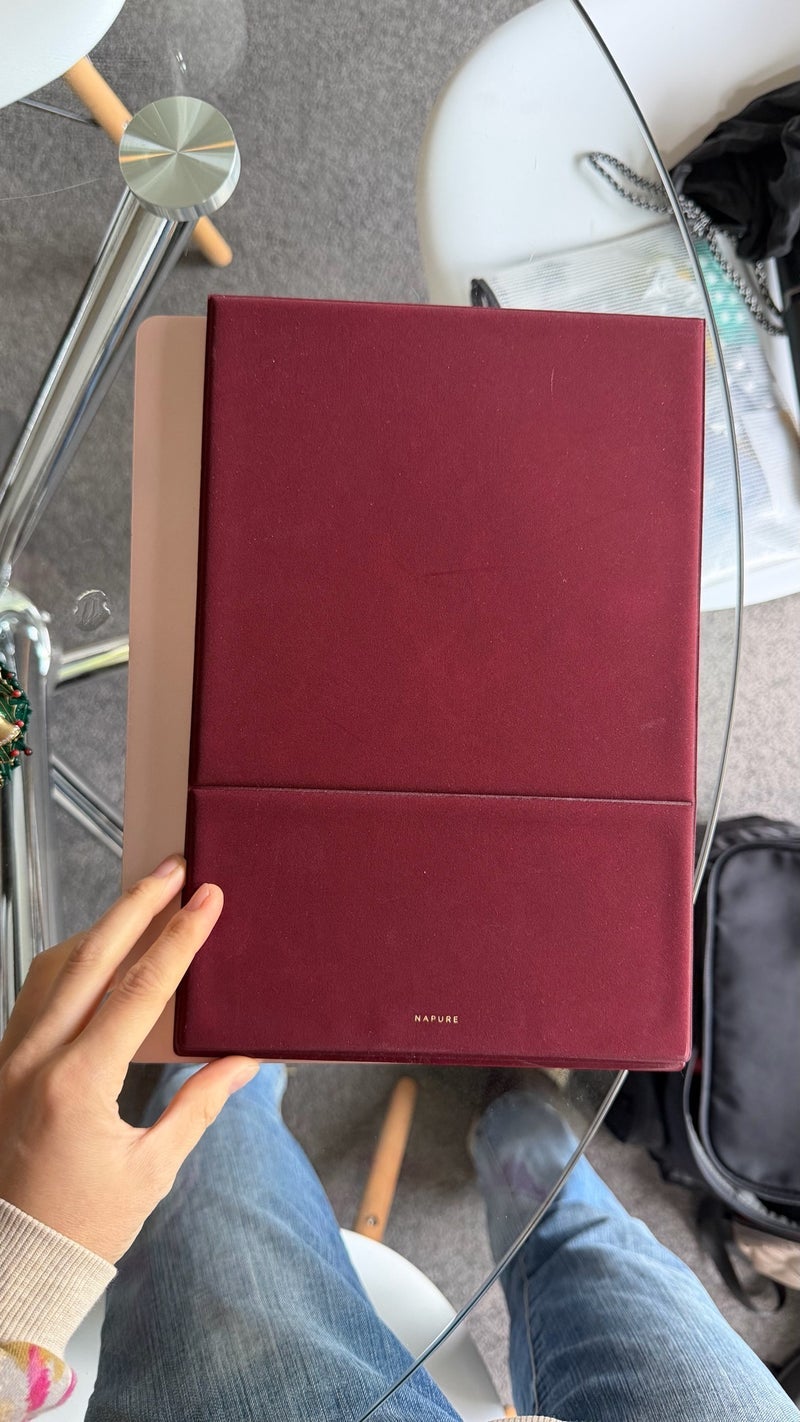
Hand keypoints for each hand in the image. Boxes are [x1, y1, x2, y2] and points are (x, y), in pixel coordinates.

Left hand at [0, 856, 258, 1264]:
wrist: (10, 1261)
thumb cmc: (81, 1228)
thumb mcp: (152, 1170)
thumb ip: (199, 1104)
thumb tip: (244, 1061)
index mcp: (78, 1084)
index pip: (140, 989)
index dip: (179, 938)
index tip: (207, 897)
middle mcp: (35, 1059)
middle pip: (90, 956)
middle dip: (136, 904)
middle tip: (173, 867)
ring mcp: (10, 1058)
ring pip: (54, 967)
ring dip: (101, 927)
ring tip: (142, 900)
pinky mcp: (2, 1064)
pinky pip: (35, 993)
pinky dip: (69, 961)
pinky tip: (96, 953)